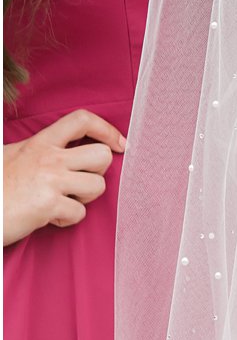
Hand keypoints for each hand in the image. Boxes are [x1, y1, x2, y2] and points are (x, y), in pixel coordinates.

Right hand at [4, 110, 126, 244]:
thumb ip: (41, 150)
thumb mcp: (14, 155)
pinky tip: (50, 218)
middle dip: (98, 173)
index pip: (82, 120)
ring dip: (85, 199)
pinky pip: (79, 213)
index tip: (120, 143)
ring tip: (63, 202)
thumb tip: (67, 151)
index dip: (106, 129)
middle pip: (102, 156)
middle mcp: (49, 157)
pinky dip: (68, 219)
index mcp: (40, 142)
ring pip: (98, 186)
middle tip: (81, 183)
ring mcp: (50, 180)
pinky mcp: (48, 205)